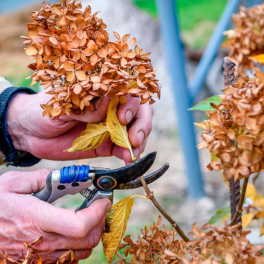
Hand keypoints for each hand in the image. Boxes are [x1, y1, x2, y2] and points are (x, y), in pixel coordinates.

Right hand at [0, 169, 110, 262]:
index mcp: (36, 218)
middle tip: (99, 206)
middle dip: (100, 221)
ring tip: (89, 217)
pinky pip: (69, 260)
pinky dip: (79, 247)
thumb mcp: (13, 182)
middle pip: (87, 240)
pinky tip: (73, 233)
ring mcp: (40, 257)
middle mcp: (41, 242)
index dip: (97, 212)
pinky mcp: (38, 263)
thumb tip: (72, 178)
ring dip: (92, 234)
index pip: (79, 225)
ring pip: (82, 252)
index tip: (102, 200)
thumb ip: (44, 177)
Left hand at [7, 91, 152, 163]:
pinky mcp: (104, 145)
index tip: (123, 118)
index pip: (127, 93)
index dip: (132, 105)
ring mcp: (108, 127)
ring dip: (138, 141)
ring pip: (133, 131)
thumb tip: (109, 101)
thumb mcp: (63, 103)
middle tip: (135, 139)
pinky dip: (128, 154)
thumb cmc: (45, 109)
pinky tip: (128, 158)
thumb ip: (86, 105)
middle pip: (137, 112)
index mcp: (100, 93)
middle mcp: (109, 109)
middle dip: (141, 125)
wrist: (29, 132)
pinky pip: (121, 149)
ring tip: (134, 152)